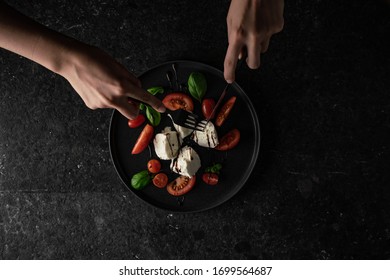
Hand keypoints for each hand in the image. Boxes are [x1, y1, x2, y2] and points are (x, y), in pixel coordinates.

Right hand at [0, 2, 164, 119]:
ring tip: (105, 84)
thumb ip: (130, 79)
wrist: (71, 61)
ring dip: (117, 99)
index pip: (144, 98)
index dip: (155, 104)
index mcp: (122, 86)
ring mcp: (102, 104)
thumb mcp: (118, 66)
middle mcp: (113, 98)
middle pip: (132, 113)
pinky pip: (105, 104)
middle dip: (135, 108)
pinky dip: (105, 98)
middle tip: (131, 98)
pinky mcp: (93, 105)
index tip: (161, 108)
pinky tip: (97, 87)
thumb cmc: (94, 58)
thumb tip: (137, 87)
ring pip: (117, 106)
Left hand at [224, 0, 283, 82]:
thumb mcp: (231, 20)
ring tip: (256, 26)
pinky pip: (272, 36)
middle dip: (251, 62)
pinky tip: (265, 19)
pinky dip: (268, 30)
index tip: (230, 78)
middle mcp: (252, 36)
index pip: (231, 59)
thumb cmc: (243, 1)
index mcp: (237, 34)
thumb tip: (240, 55)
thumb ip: (233, 39)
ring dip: (259, 44)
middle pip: (254, 63)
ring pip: (263, 49)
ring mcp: (266, 32)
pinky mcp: (277, 27)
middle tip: (249, 57)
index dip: (230, 72)